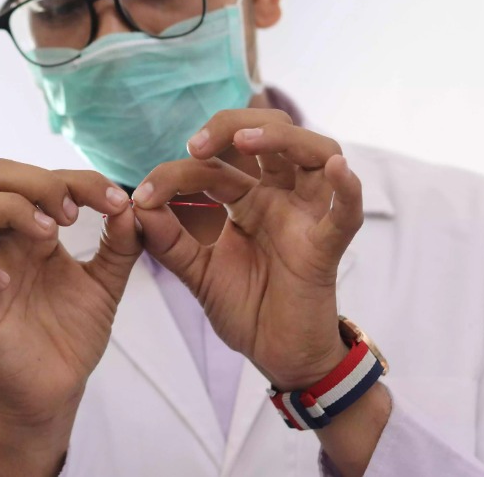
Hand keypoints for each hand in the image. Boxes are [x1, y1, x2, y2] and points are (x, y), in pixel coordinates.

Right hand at [0, 159, 138, 476]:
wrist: (57, 389)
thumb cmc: (72, 333)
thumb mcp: (107, 283)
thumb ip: (121, 244)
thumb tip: (134, 206)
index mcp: (33, 228)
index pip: (41, 176)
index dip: (80, 180)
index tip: (116, 203)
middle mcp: (4, 239)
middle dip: (36, 181)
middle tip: (69, 217)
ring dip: (7, 208)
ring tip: (46, 237)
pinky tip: (8, 281)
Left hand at [132, 109, 362, 390]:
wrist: (277, 356)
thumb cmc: (246, 308)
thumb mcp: (196, 270)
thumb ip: (167, 239)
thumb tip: (136, 205)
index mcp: (249, 198)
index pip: (216, 163)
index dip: (176, 172)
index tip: (143, 195)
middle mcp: (281, 197)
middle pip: (272, 134)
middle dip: (233, 126)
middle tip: (196, 146)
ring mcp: (306, 218)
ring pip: (315, 154)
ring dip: (282, 138)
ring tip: (246, 140)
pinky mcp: (325, 249)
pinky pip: (345, 215)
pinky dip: (347, 190)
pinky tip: (338, 169)